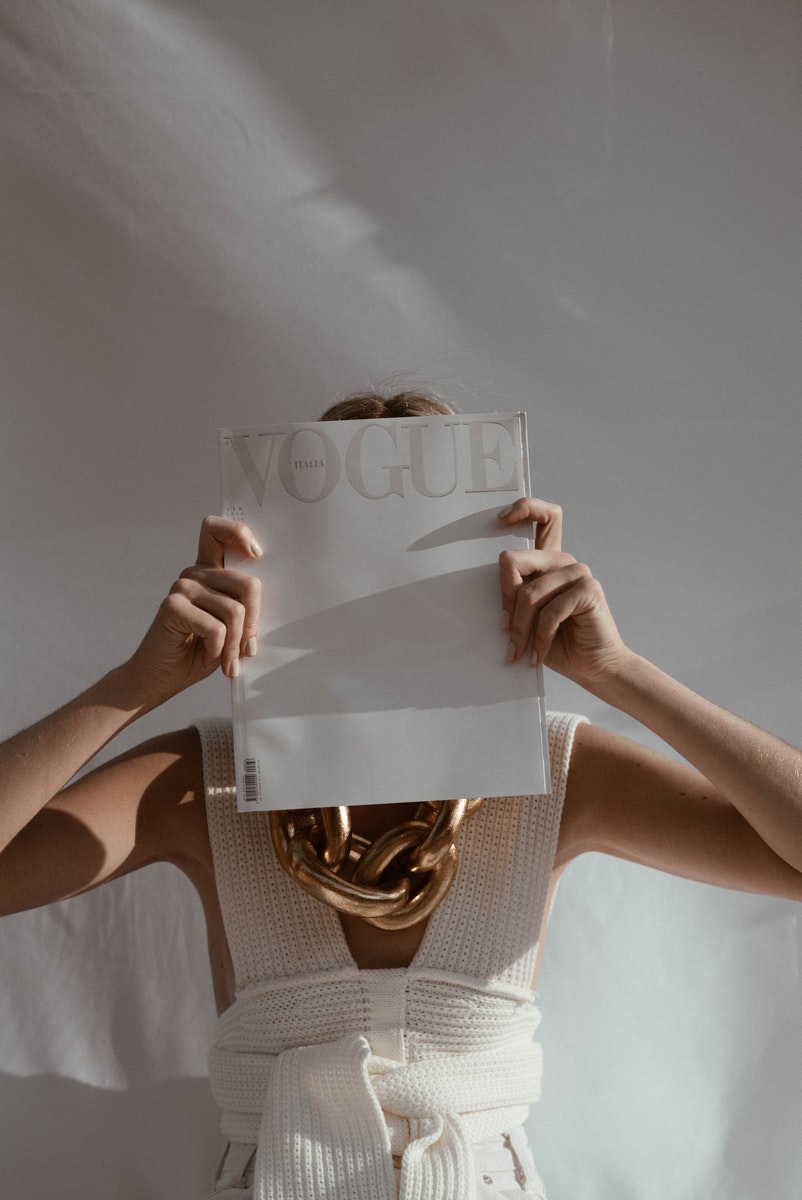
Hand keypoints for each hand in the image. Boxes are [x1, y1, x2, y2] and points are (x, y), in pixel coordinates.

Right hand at [124, 517, 262, 706]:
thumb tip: (265, 616)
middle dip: (254, 623)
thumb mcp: (231, 630)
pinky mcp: (173, 606)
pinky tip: (207, 655)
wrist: (161, 678)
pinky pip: (215, 628)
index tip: (256, 554)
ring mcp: (182, 587)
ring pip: (234, 611)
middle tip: (248, 648)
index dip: (239, 533)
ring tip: (230, 661)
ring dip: (236, 644)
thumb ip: (245, 613)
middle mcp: (195, 574)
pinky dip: (219, 649)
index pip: (218, 531)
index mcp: (209, 571)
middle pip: (247, 584)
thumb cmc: (199, 652)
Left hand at [498, 498, 627, 684]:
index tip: (501, 518)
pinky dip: (540, 637)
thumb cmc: (559, 643)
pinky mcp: (589, 590)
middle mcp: (564, 562)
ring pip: (528, 593)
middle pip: (516, 560)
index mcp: (549, 562)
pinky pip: (549, 611)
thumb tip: (494, 590)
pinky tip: (538, 652)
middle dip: (505, 599)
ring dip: (521, 629)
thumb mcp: (528, 617)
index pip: (543, 516)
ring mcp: (579, 574)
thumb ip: (516, 596)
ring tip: (520, 650)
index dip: (524, 508)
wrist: (593, 668)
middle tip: (507, 628)